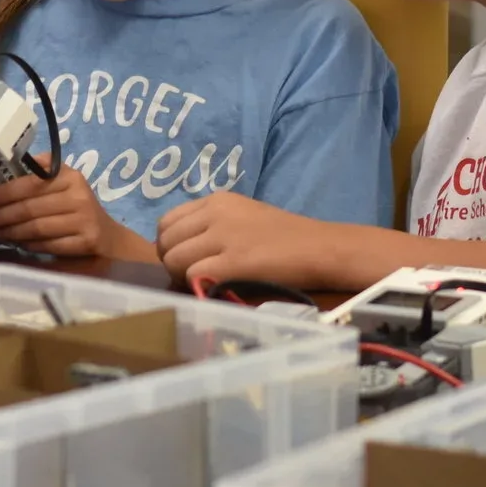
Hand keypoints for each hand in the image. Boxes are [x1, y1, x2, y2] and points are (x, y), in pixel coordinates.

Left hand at [0, 164, 155, 260]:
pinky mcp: (86, 241)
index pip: (31, 183)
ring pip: (38, 228)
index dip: (5, 192)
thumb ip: (43, 170)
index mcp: (70, 177)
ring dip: (12, 232)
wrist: (108, 236)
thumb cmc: (78, 206)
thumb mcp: (65, 182)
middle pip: (31, 208)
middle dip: (2, 215)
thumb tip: (10, 162)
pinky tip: (18, 244)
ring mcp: (84, 220)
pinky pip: (49, 245)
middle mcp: (78, 196)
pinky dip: (30, 245)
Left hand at [157, 193, 364, 289]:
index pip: (167, 222)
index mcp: (217, 199)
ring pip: (174, 259)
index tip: (185, 258)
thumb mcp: (243, 215)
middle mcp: (215, 213)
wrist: (319, 248)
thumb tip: (181, 247)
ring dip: (182, 276)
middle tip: (191, 275)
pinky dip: (198, 285)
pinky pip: (194, 274)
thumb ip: (211, 224)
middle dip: (172, 263)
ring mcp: (224, 236)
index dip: (170, 244)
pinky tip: (215, 287)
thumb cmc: (284, 236)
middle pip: (166, 242)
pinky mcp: (235, 261)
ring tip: (203, 282)